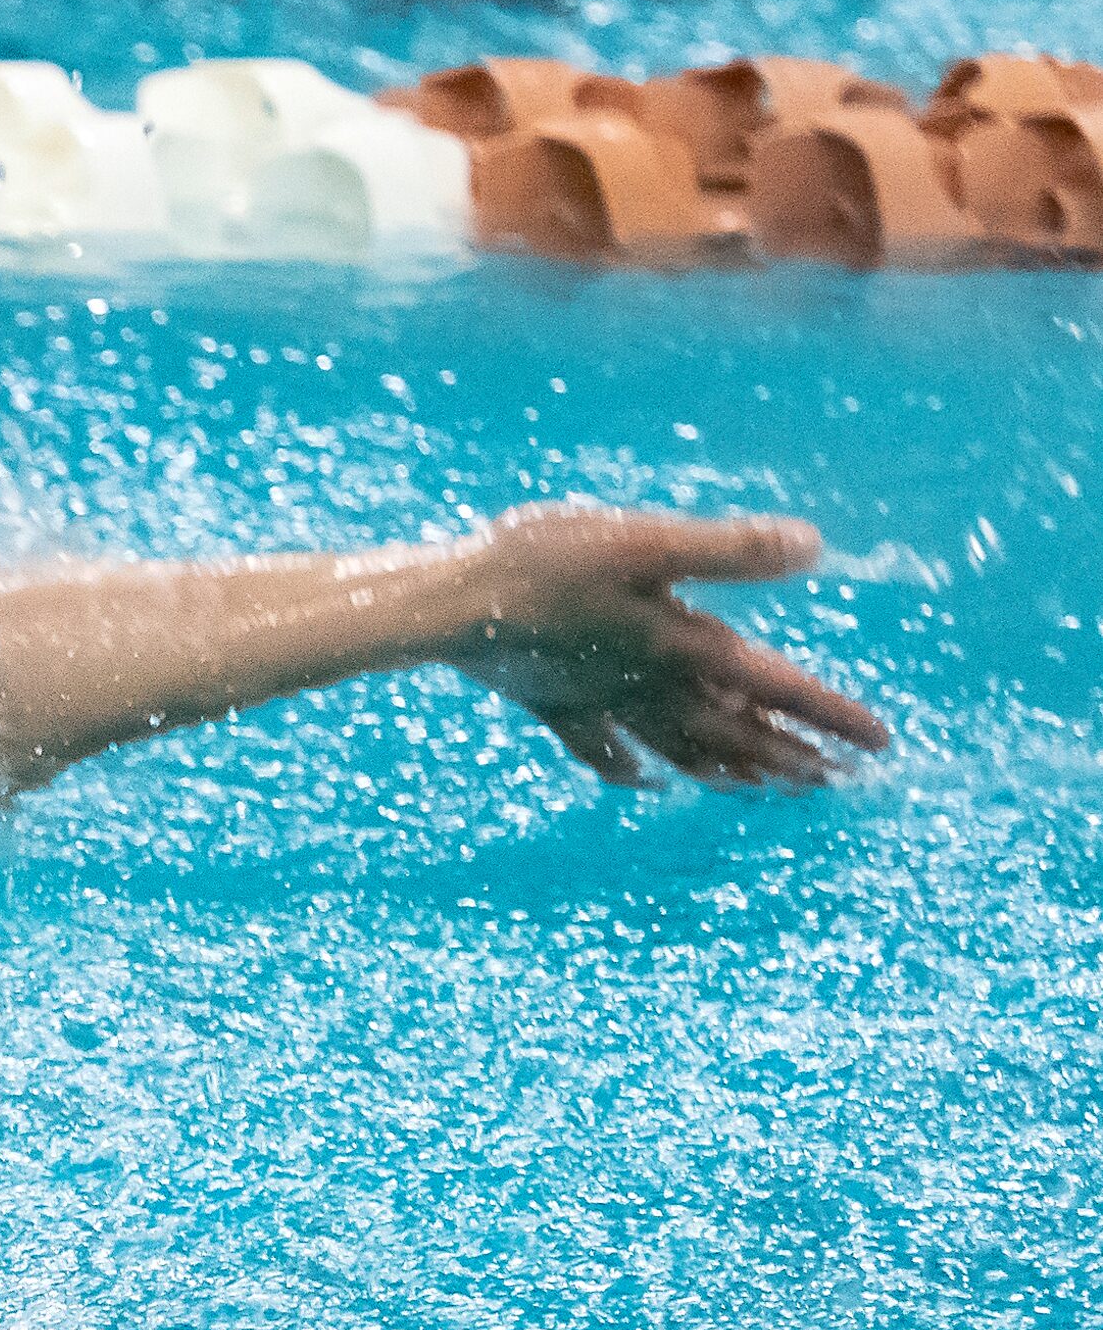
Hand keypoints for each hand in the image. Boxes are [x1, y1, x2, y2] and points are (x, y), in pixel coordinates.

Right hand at [448, 503, 891, 788]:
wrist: (447, 607)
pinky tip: (646, 784)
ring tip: (766, 789)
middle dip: (789, 757)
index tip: (881, 743)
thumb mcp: (643, 540)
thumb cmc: (542, 565)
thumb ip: (729, 549)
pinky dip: (631, 773)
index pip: (777, 687)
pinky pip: (604, 752)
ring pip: (680, 748)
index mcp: (682, 647)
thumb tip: (815, 549)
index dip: (831, 714)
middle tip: (839, 781)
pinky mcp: (554, 705)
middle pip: (735, 733)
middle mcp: (650, 685)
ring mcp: (601, 703)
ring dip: (729, 770)